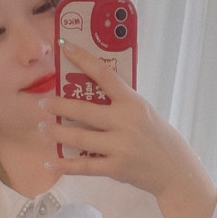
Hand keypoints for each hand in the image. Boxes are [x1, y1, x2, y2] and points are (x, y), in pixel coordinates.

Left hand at [39, 41, 216, 217]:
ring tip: (43, 128)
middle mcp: (125, 122)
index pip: (105, 75)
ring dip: (57, 132)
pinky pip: (85, 166)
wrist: (174, 170)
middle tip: (42, 102)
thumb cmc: (157, 137)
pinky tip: (51, 163)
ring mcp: (119, 146)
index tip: (65, 47)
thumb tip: (89, 90)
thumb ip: (120, 104)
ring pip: (80, 137)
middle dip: (59, 105)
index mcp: (132, 103)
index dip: (84, 59)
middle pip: (84, 110)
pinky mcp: (115, 168)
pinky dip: (66, 165)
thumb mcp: (144, 113)